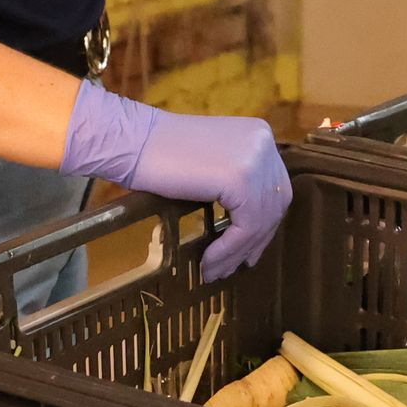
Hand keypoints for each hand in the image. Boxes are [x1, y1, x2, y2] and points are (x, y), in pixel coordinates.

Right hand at [63, 84, 292, 278]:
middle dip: (255, 241)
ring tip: (216, 270)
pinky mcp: (241, 178)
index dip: (264, 223)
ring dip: (238, 252)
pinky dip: (229, 249)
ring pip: (261, 220)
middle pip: (274, 204)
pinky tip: (209, 261)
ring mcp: (256, 159)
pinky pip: (246, 226)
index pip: (275, 188)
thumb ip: (236, 183)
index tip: (248, 250)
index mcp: (259, 135)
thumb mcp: (211, 164)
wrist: (132, 142)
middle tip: (235, 266)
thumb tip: (252, 227)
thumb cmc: (159, 155)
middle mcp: (264, 143)